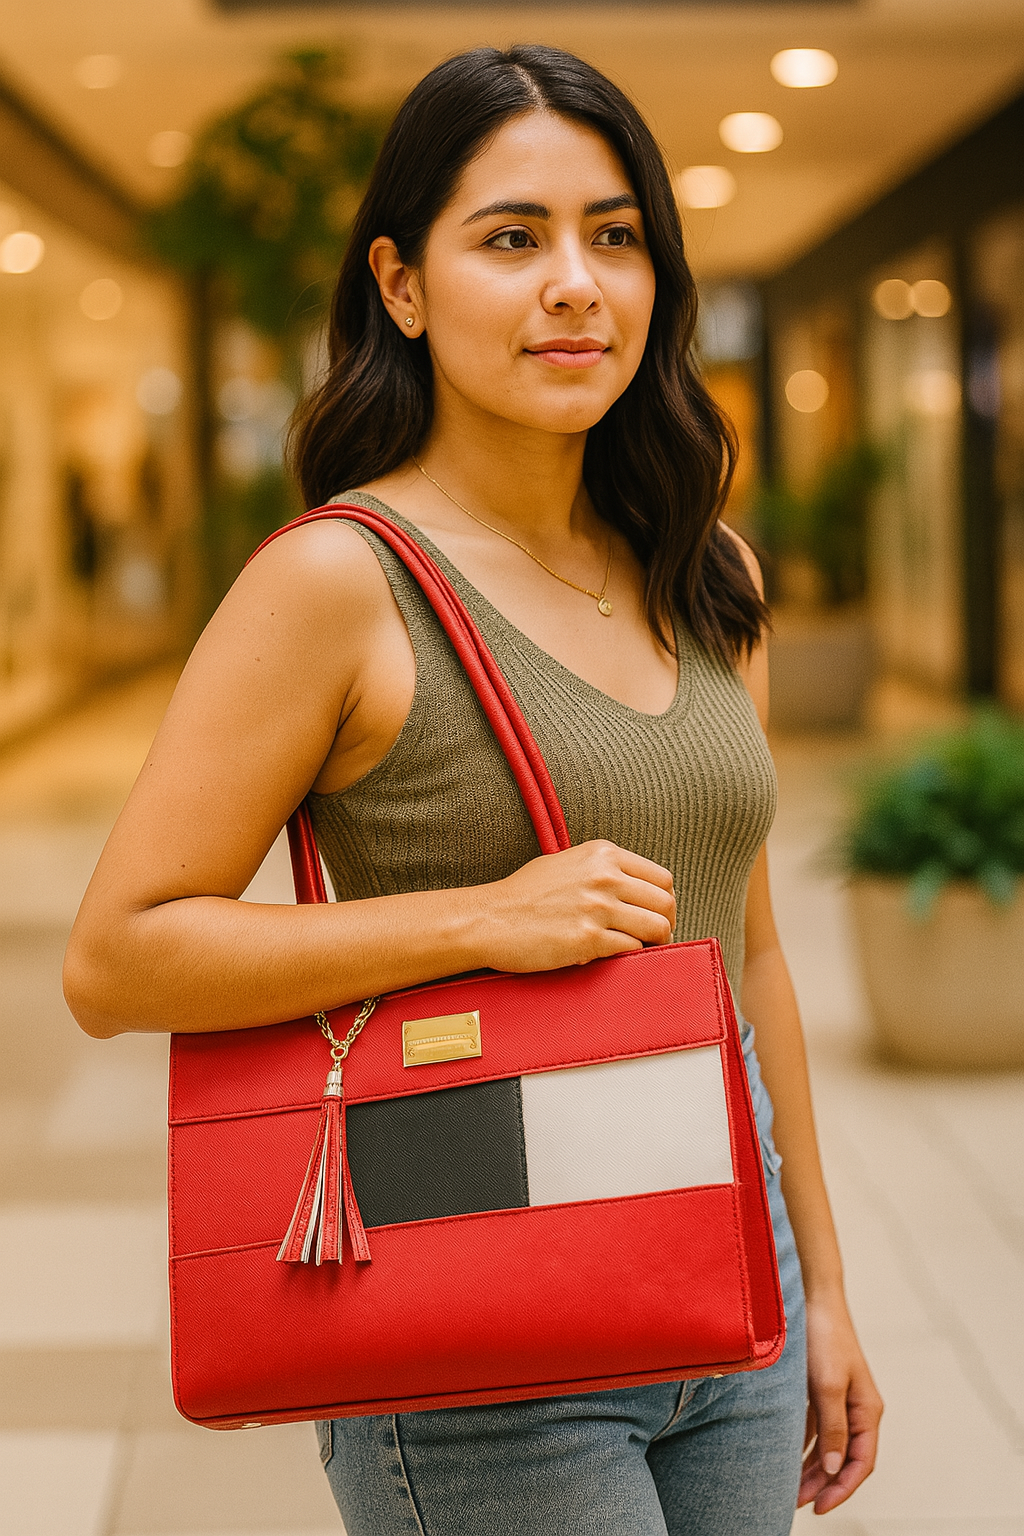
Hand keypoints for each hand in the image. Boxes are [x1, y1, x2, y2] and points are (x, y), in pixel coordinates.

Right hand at [479, 840, 675, 971]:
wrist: (490, 919)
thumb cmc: (524, 894)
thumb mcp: (567, 863)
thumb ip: (602, 869)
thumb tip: (634, 888)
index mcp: (603, 854)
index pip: (662, 878)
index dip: (664, 901)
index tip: (657, 914)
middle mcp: (604, 876)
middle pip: (665, 903)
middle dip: (667, 924)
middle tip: (656, 937)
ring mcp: (597, 907)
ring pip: (657, 927)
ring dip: (655, 943)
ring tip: (642, 949)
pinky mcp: (588, 939)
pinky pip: (632, 949)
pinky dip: (631, 956)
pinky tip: (615, 955)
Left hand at [799, 1291, 882, 1513]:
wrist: (812, 1296)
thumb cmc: (824, 1336)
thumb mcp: (828, 1385)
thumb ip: (833, 1428)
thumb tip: (836, 1469)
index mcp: (867, 1409)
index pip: (862, 1462)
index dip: (843, 1489)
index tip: (820, 1508)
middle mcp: (856, 1407)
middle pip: (844, 1458)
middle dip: (823, 1483)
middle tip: (797, 1503)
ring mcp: (839, 1398)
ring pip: (828, 1444)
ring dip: (811, 1467)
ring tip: (790, 1488)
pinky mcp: (821, 1388)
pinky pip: (815, 1427)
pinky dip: (802, 1444)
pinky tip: (786, 1455)